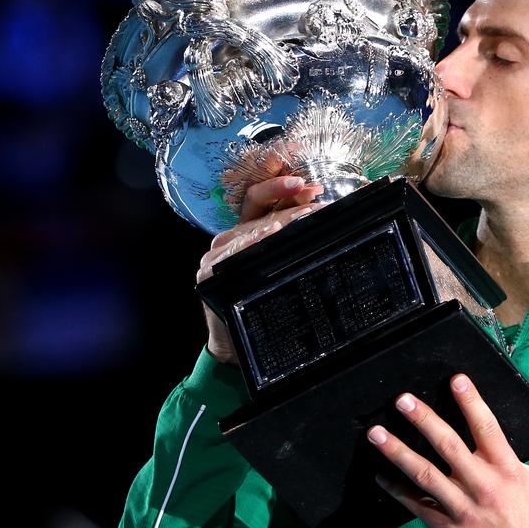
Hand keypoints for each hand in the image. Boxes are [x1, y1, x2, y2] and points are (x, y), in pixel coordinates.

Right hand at [195, 173, 324, 365]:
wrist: (236, 343)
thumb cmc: (262, 303)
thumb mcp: (280, 267)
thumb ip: (291, 241)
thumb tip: (319, 211)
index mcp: (246, 231)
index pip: (260, 198)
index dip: (280, 187)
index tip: (308, 184)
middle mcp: (229, 237)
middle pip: (260, 212)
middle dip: (293, 207)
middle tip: (319, 207)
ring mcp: (216, 254)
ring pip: (250, 229)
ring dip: (279, 221)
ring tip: (305, 217)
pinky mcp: (209, 272)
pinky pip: (231, 253)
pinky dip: (250, 242)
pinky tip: (268, 234)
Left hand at [367, 374, 528, 527]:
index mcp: (509, 470)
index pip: (487, 427)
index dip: (471, 401)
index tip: (456, 381)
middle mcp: (484, 485)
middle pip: (448, 445)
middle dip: (423, 420)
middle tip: (402, 401)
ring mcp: (464, 508)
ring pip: (425, 474)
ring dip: (397, 452)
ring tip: (377, 435)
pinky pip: (418, 507)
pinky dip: (398, 491)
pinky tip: (381, 477)